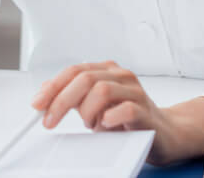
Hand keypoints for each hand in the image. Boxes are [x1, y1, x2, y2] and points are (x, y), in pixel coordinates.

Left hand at [30, 61, 203, 165]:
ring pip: (102, 90)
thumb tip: (44, 94)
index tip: (37, 104)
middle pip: (85, 78)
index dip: (52, 87)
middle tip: (49, 121)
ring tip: (90, 125)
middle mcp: (121, 76)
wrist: (166, 133)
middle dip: (61, 101)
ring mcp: (136, 92)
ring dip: (87, 112)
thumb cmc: (129, 119)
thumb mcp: (96, 105)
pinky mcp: (147, 111)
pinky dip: (110, 118)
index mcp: (107, 71)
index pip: (74, 71)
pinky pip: (126, 109)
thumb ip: (74, 97)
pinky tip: (105, 126)